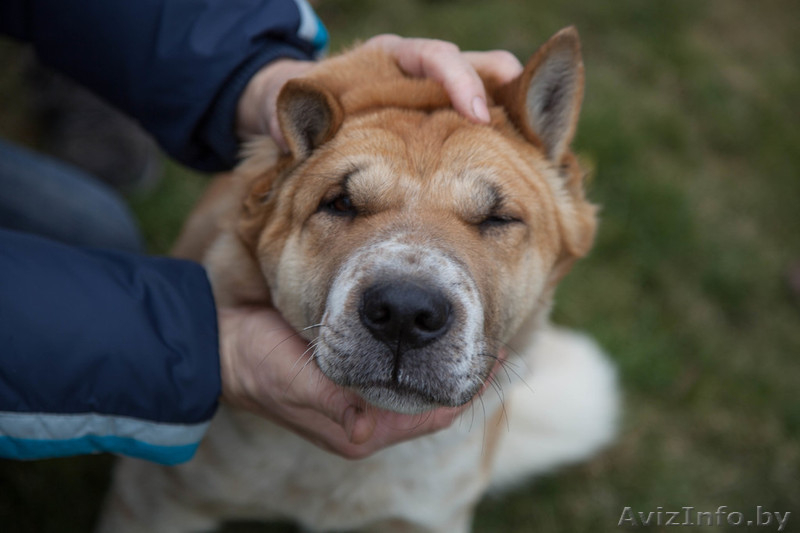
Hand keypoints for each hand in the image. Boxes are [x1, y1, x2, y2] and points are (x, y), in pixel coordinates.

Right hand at [218, 306, 478, 458]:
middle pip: (431, 403)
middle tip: (495, 340)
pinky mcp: (351, 378)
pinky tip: (431, 331)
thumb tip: (365, 428)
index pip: (432, 416)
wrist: (223, 348)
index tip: (499, 358)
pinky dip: (420, 356)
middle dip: (462, 376)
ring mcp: (360, 401)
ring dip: (444, 364)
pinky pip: (398, 371)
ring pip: (417, 386)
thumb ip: (332, 404)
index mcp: (361, 431)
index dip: (469, 390)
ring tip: (473, 332)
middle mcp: (366, 421)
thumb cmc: (257, 365)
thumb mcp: (295, 382)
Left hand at [236, 35, 522, 149]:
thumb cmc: (299, 109)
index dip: (458, 81)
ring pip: (483, 91)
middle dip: (502, 92)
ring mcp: (431, 92)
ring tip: (535, 146)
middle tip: (527, 124)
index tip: (476, 113)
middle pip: (474, 66)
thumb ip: (298, 118)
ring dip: (506, 115)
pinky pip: (474, 121)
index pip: (433, 57)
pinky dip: (496, 136)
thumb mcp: (293, 108)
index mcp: (387, 59)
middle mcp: (417, 70)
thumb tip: (295, 129)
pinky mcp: (438, 118)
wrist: (296, 111)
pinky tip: (516, 162)